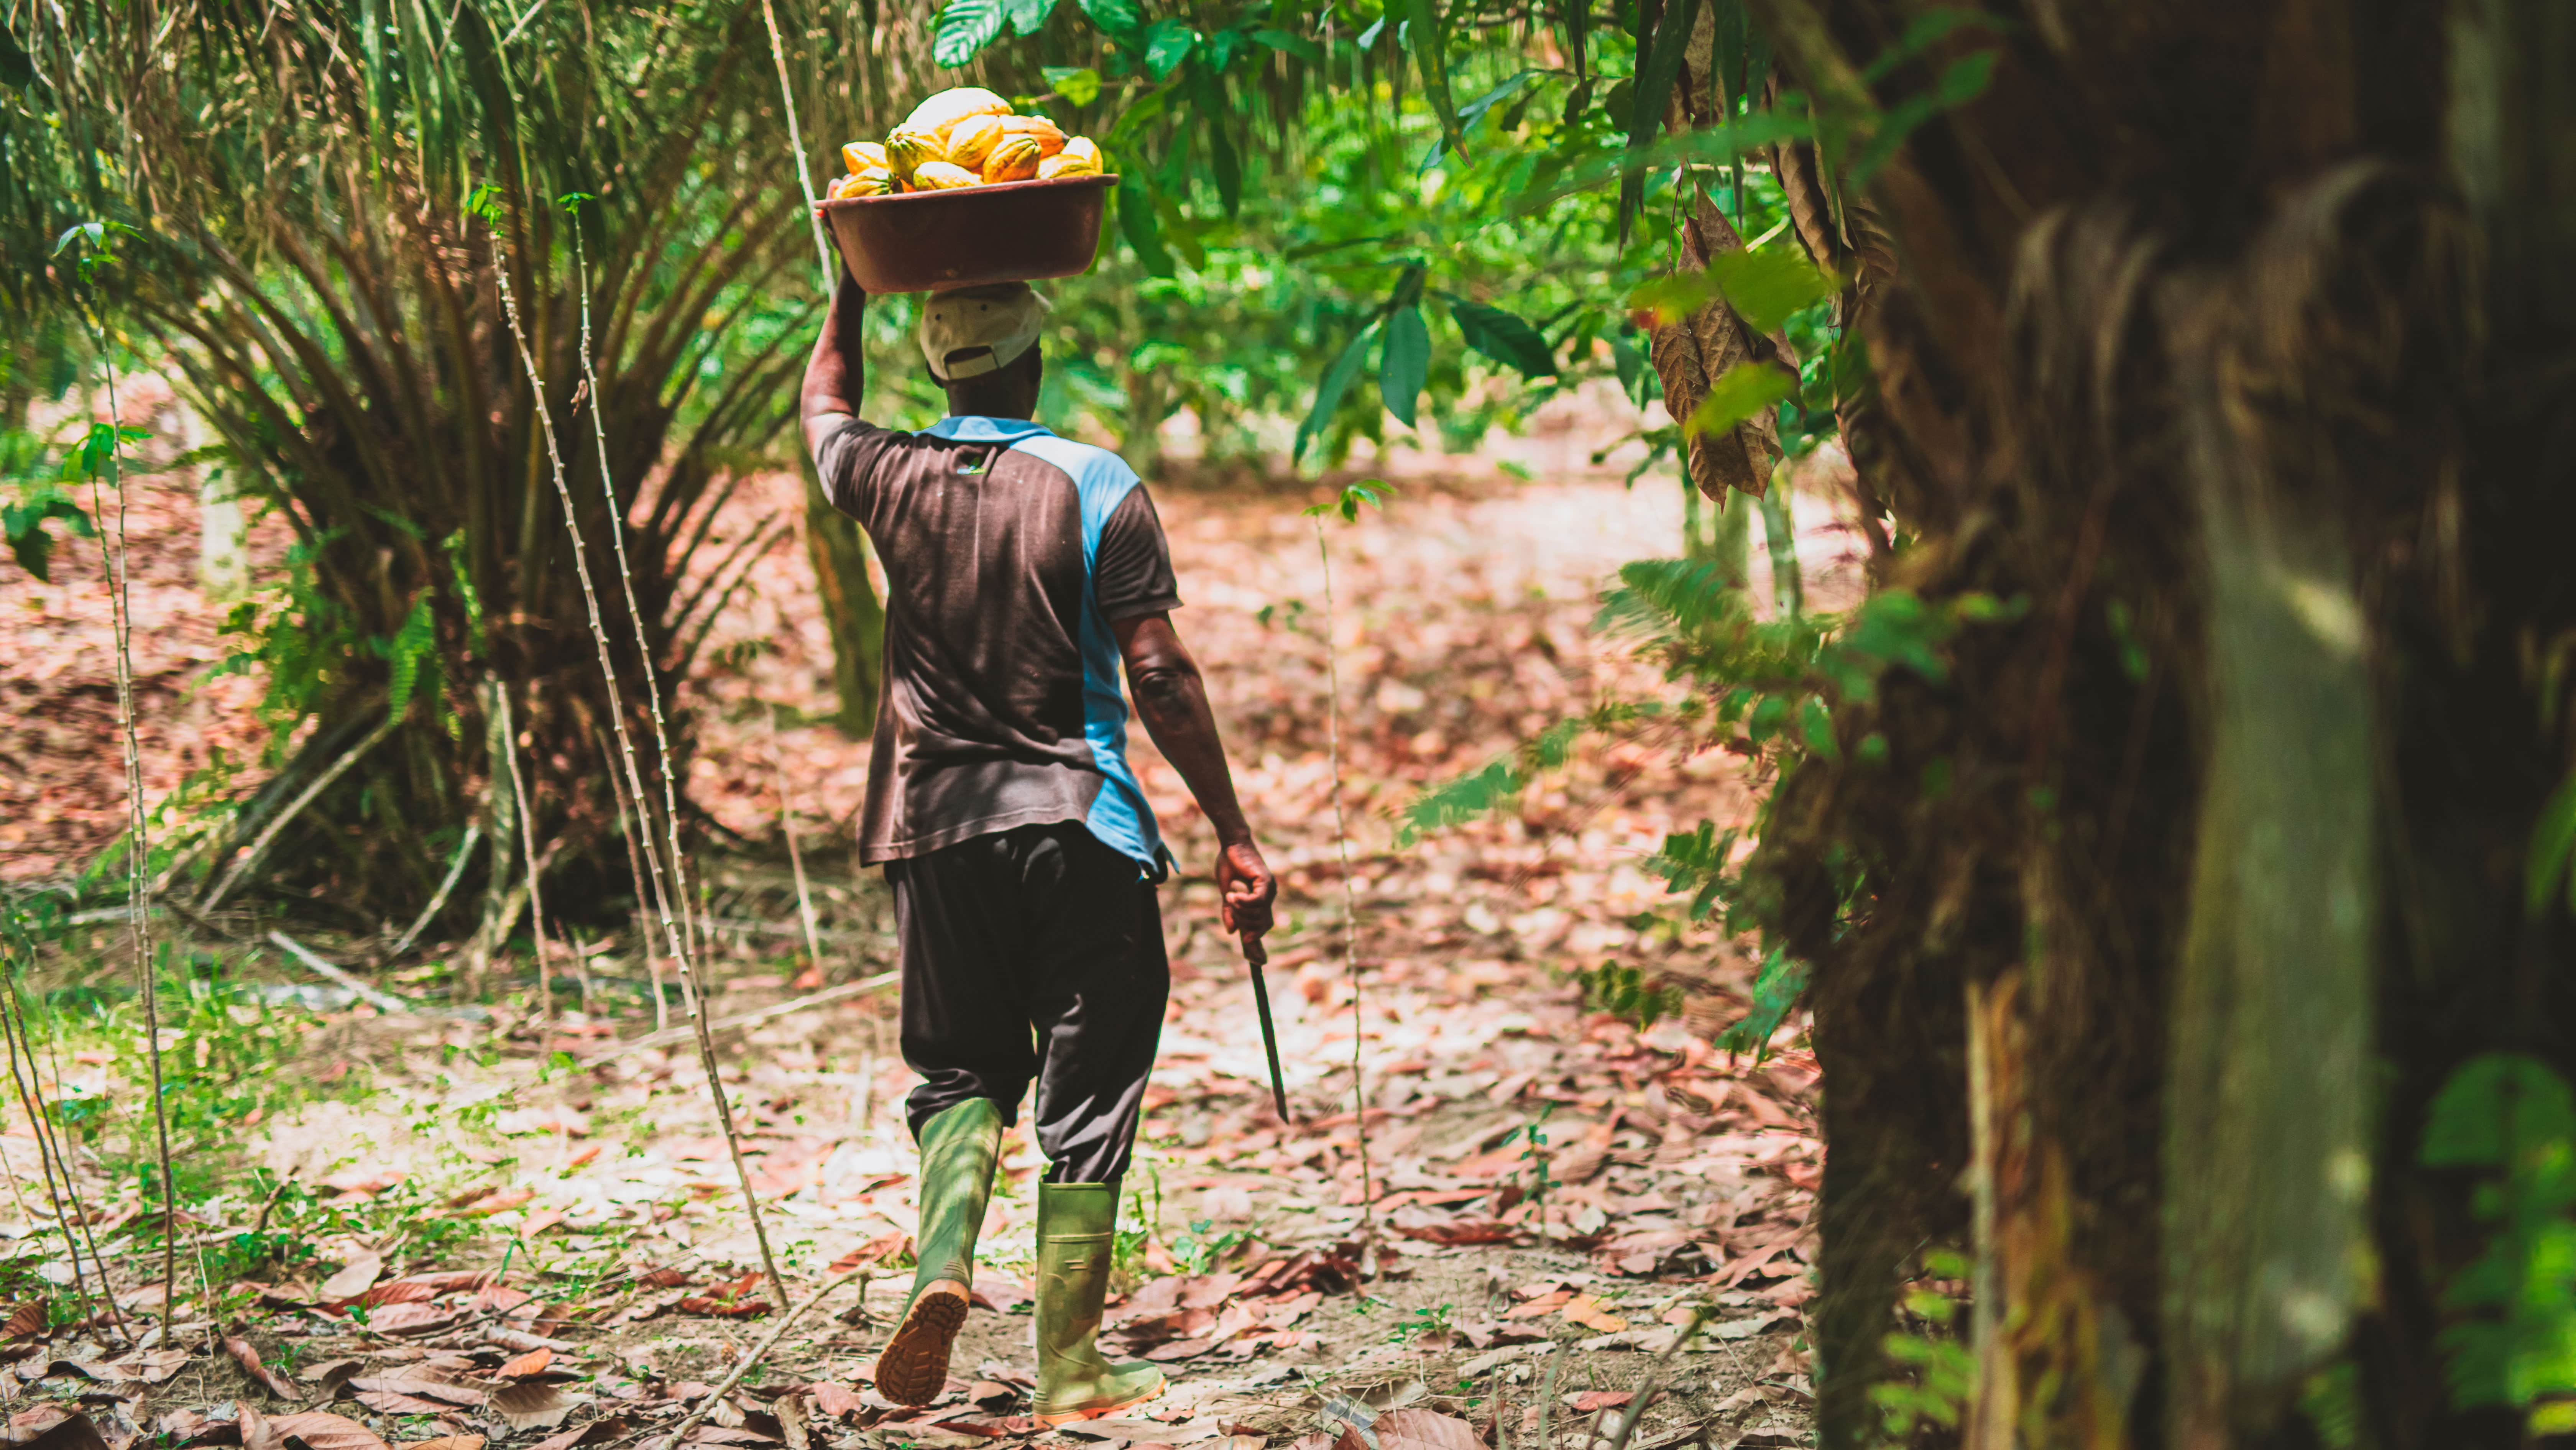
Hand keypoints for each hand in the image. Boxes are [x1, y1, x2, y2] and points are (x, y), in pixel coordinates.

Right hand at [1215, 839, 1275, 956]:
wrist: (1231, 845)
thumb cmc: (1229, 866)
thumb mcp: (1227, 894)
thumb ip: (1230, 912)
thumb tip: (1232, 932)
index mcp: (1260, 902)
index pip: (1262, 928)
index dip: (1260, 946)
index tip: (1258, 962)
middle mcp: (1268, 898)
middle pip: (1261, 926)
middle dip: (1245, 925)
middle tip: (1231, 907)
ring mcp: (1269, 890)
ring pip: (1258, 915)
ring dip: (1241, 911)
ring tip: (1229, 898)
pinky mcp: (1266, 882)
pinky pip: (1257, 902)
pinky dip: (1244, 902)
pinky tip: (1233, 895)